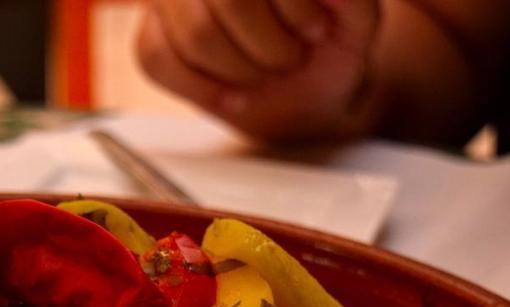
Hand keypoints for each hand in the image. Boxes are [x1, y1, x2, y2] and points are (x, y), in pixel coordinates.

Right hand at [136, 0, 380, 142]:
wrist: (309, 87)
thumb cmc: (331, 43)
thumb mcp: (357, 15)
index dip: (292, 9)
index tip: (316, 32)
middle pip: (227, 0)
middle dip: (268, 47)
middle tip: (290, 58)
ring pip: (195, 34)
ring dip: (241, 71)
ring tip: (264, 73)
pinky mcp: (153, 31)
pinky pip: (156, 57)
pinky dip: (204, 89)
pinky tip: (234, 95)